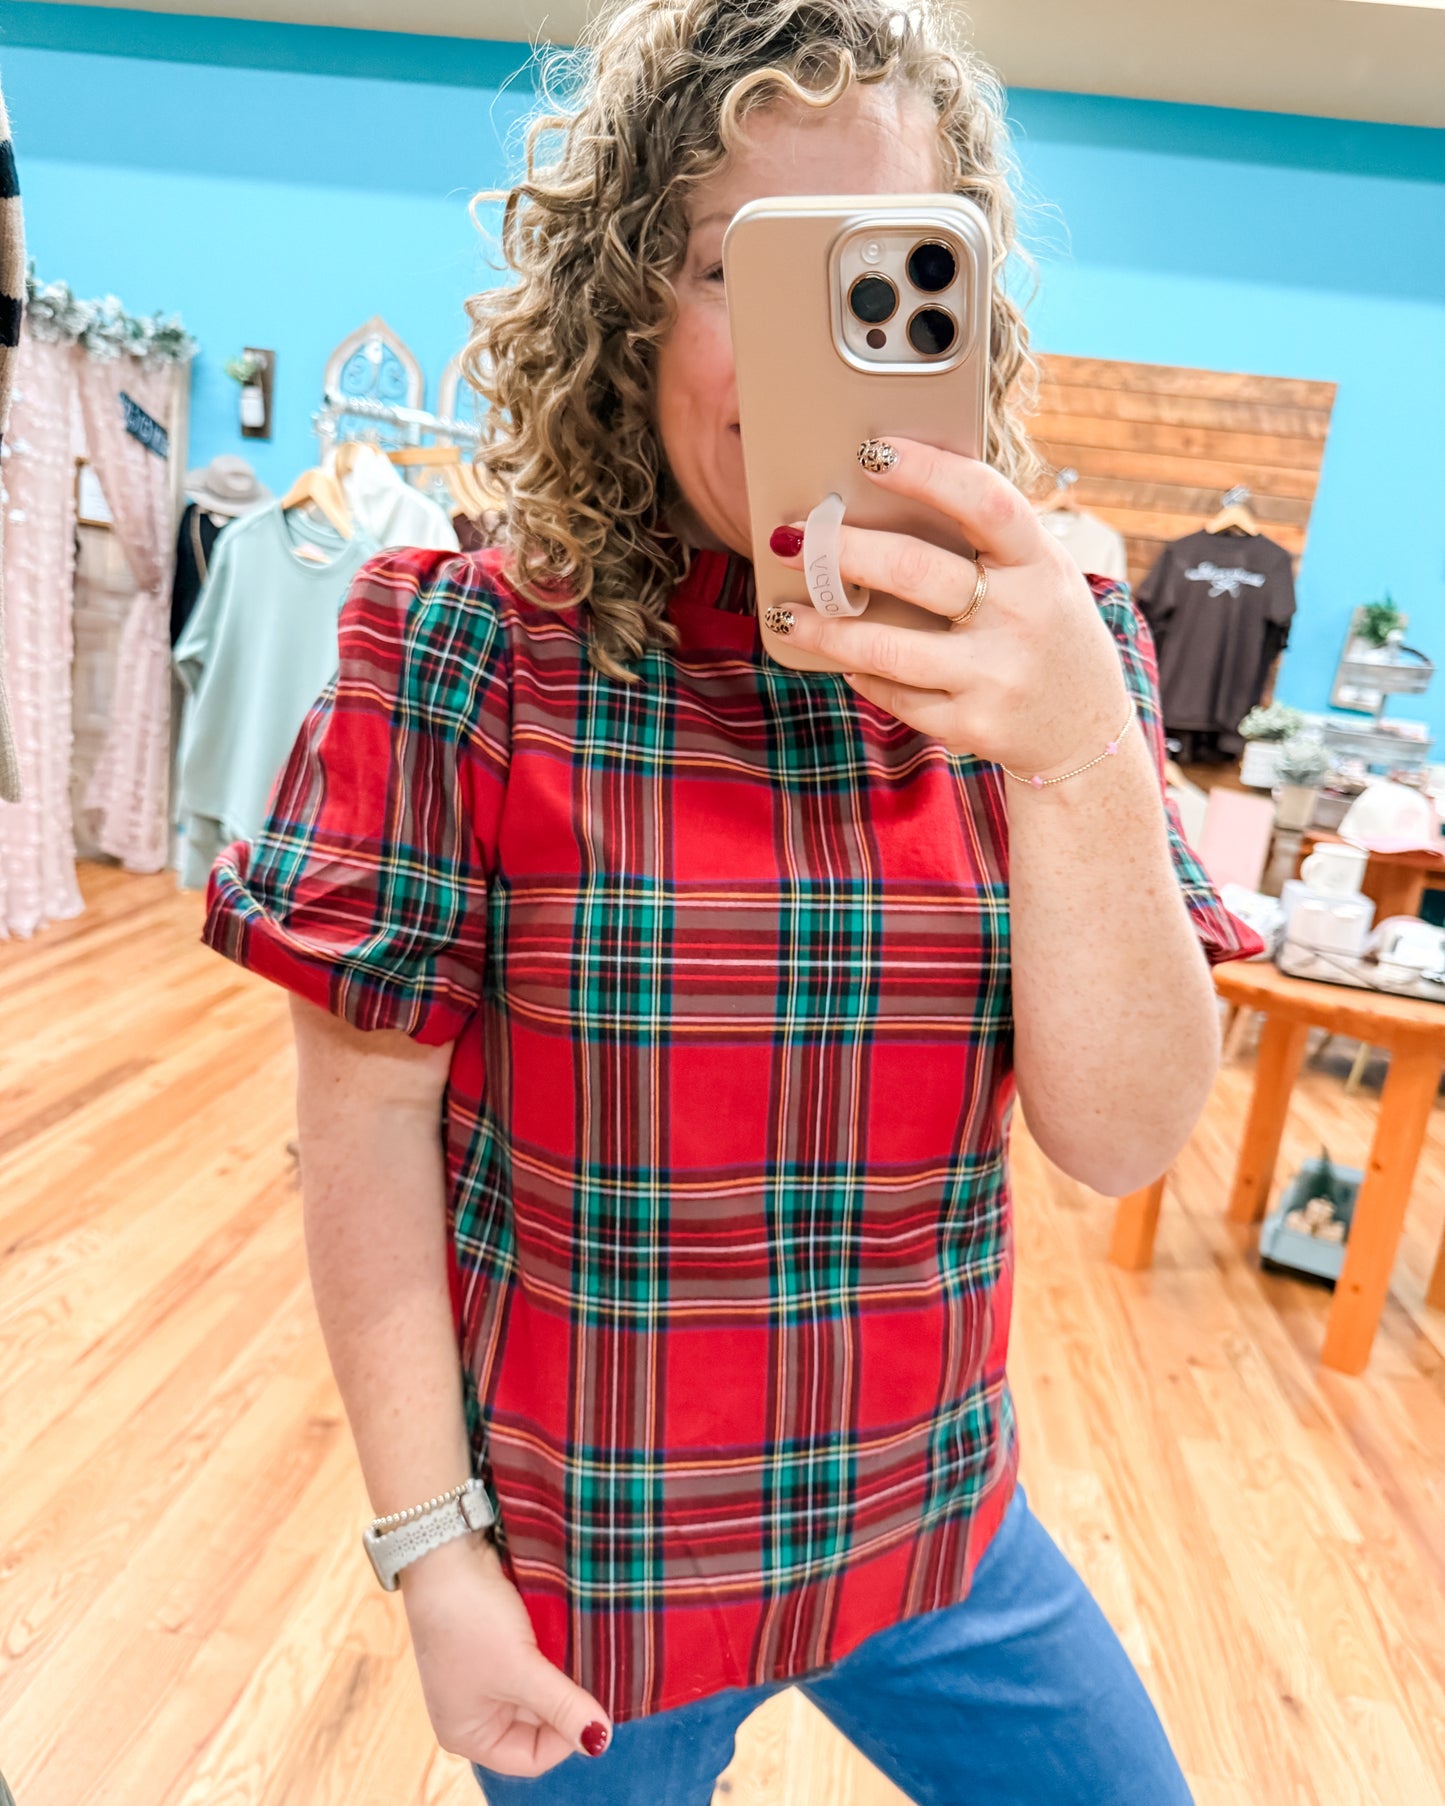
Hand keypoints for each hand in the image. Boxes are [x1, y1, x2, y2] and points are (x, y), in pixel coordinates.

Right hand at [399, 1534, 612, 1776]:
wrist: (444, 1552)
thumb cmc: (470, 1619)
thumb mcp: (519, 1668)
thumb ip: (562, 1706)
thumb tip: (601, 1740)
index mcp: (468, 1732)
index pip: (532, 1758)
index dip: (567, 1737)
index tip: (591, 1703)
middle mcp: (475, 1711)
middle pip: (538, 1725)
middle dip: (564, 1701)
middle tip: (594, 1676)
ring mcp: (484, 1676)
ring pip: (539, 1690)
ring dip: (562, 1675)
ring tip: (584, 1656)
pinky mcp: (495, 1644)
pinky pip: (533, 1662)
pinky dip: (552, 1653)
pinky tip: (568, 1638)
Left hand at [766, 436, 1132, 779]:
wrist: (1086, 731)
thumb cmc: (1045, 629)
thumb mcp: (1040, 575)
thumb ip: (986, 542)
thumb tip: (886, 495)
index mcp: (1040, 563)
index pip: (984, 502)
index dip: (927, 472)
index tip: (870, 452)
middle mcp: (1024, 617)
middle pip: (916, 571)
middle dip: (842, 552)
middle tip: (793, 537)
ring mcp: (998, 677)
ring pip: (888, 647)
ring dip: (825, 628)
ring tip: (784, 613)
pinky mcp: (973, 725)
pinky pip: (897, 694)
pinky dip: (862, 674)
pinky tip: (843, 659)